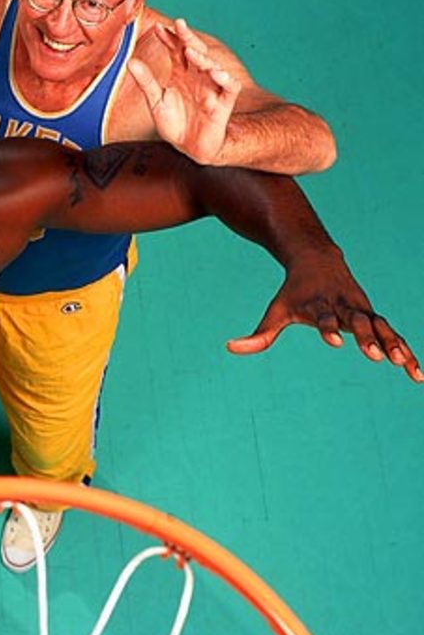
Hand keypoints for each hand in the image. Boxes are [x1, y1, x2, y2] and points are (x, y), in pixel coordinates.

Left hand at [128, 18, 241, 165]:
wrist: (189, 147)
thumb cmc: (174, 123)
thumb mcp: (156, 102)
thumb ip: (146, 82)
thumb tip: (130, 62)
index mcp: (181, 74)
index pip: (176, 50)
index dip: (169, 39)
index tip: (157, 28)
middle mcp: (197, 76)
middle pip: (195, 51)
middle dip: (187, 38)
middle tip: (178, 25)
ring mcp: (211, 88)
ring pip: (212, 66)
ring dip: (203, 58)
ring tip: (190, 51)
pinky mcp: (223, 103)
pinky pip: (229, 87)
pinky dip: (225, 80)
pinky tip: (216, 74)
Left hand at [227, 252, 421, 381]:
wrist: (318, 260)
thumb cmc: (294, 293)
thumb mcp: (276, 310)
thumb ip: (258, 334)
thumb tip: (229, 347)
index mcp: (320, 306)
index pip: (325, 319)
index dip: (328, 330)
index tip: (333, 343)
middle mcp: (344, 307)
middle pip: (358, 322)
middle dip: (366, 337)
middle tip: (374, 356)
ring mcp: (363, 311)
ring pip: (382, 328)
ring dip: (394, 345)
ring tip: (404, 364)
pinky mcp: (374, 317)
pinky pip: (394, 335)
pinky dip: (407, 351)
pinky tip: (418, 375)